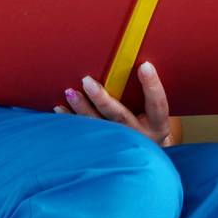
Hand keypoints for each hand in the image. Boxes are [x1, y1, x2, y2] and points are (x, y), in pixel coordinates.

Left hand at [55, 62, 179, 146]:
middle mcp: (140, 136)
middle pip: (120, 117)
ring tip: (70, 92)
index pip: (158, 104)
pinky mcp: (104, 149)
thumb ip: (145, 93)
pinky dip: (70, 120)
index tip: (144, 65)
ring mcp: (121, 144)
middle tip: (87, 81)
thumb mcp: (155, 112)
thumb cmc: (149, 123)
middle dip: (102, 99)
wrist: (145, 156)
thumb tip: (133, 61)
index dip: (152, 86)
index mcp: (158, 125)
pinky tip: (60, 108)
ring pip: (100, 127)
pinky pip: (85, 135)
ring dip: (83, 109)